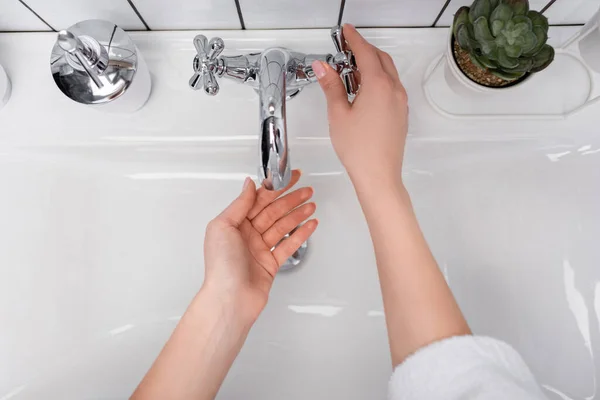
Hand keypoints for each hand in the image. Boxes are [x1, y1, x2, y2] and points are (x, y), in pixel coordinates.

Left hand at [202, 170, 317, 322]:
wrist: (230, 299)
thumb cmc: (221, 267)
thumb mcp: (223, 226)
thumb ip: (239, 204)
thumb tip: (248, 185)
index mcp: (233, 224)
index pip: (258, 200)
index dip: (275, 188)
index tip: (288, 178)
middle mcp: (246, 235)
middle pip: (273, 211)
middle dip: (291, 200)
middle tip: (306, 191)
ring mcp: (259, 249)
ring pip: (283, 226)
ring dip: (298, 214)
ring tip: (312, 205)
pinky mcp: (270, 264)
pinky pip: (288, 244)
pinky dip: (301, 234)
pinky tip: (310, 225)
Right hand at [312, 24, 407, 189]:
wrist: (379, 175)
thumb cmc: (359, 149)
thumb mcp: (338, 114)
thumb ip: (331, 86)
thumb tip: (323, 67)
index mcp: (378, 86)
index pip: (366, 53)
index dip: (354, 39)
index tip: (346, 31)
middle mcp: (394, 90)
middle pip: (380, 59)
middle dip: (364, 50)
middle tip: (347, 47)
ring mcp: (400, 102)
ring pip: (388, 73)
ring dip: (372, 65)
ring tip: (351, 69)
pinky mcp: (401, 114)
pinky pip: (391, 87)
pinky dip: (379, 79)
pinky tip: (364, 89)